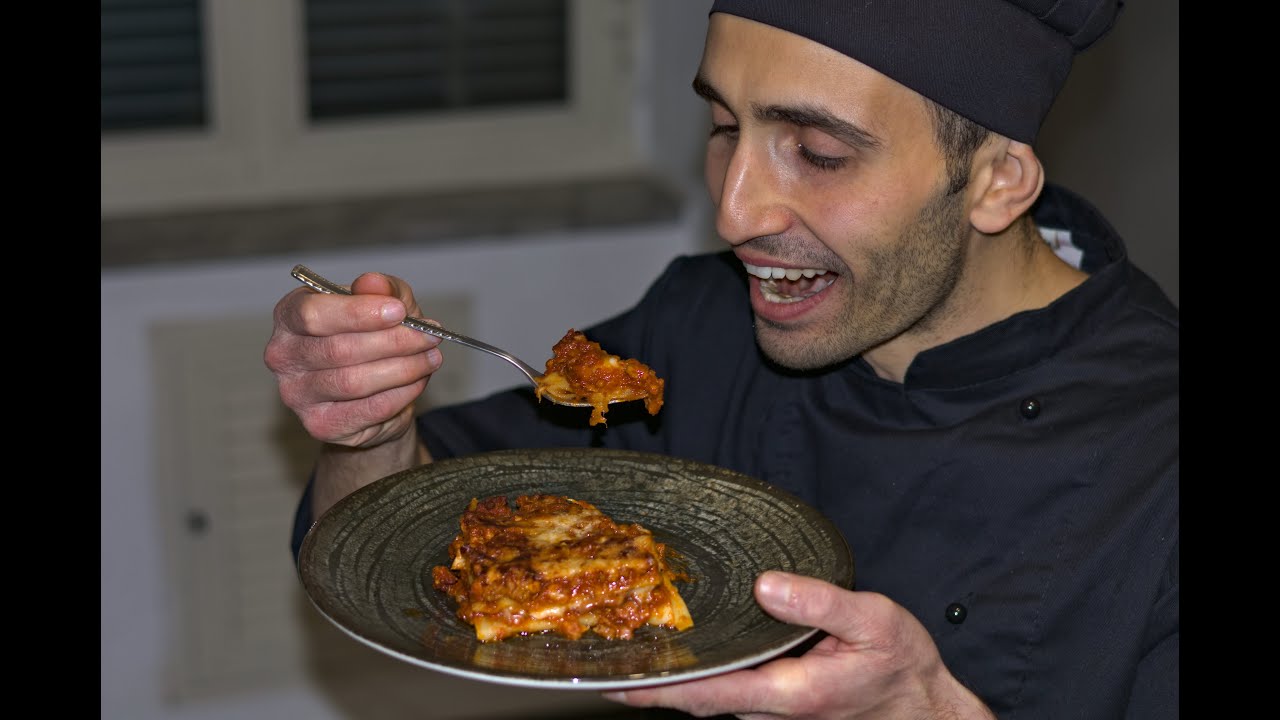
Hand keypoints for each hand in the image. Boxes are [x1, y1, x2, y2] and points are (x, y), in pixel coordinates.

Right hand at [264, 271, 442, 449]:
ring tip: (431, 357)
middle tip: (429, 336)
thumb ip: (382, 289)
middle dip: (394, 342)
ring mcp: (297, 395)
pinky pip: (368, 409)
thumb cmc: (373, 336)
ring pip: (355, 382)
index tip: (398, 311)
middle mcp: (284, 356)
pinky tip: (418, 380)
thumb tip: (373, 282)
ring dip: (404, 368)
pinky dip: (401, 394)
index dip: (358, 313)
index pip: (312, 314)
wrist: (375, 389)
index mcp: (289, 317)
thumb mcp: (384, 302)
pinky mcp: (320, 425)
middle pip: (339, 349)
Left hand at [603, 571, 995, 719]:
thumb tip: (764, 585)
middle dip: (648, 682)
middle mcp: (772, 710)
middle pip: (696, 700)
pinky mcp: (777, 705)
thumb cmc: (901, 667)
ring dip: (668, 680)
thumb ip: (819, 601)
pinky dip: (695, 679)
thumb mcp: (874, 620)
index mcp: (790, 692)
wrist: (924, 708)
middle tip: (600, 656)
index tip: (614, 682)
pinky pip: (727, 693)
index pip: (708, 694)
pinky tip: (675, 655)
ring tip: (625, 647)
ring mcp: (773, 712)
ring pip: (709, 699)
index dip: (657, 690)